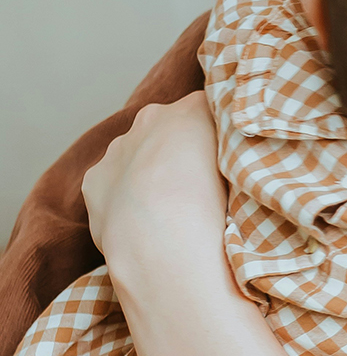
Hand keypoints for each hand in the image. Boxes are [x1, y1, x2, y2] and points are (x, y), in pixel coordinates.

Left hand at [81, 91, 226, 265]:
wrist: (165, 247)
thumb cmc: (215, 207)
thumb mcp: (242, 167)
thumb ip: (229, 148)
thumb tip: (227, 153)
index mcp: (193, 109)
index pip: (207, 108)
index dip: (214, 134)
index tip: (222, 158)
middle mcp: (152, 118)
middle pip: (166, 127)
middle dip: (176, 149)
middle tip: (195, 184)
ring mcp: (118, 148)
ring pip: (135, 153)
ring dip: (148, 173)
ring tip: (167, 208)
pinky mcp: (94, 178)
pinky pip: (111, 181)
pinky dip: (123, 195)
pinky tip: (140, 220)